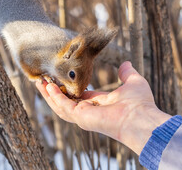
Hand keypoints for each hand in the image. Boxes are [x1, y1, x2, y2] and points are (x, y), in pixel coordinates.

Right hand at [36, 61, 170, 154]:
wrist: (141, 118)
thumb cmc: (140, 104)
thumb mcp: (132, 82)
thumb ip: (126, 73)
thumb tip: (126, 63)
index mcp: (98, 104)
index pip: (78, 96)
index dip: (68, 87)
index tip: (59, 78)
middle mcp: (88, 112)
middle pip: (65, 101)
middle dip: (53, 91)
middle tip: (42, 79)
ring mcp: (83, 116)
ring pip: (60, 105)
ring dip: (49, 94)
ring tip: (39, 81)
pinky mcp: (80, 117)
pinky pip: (63, 106)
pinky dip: (54, 96)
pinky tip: (48, 86)